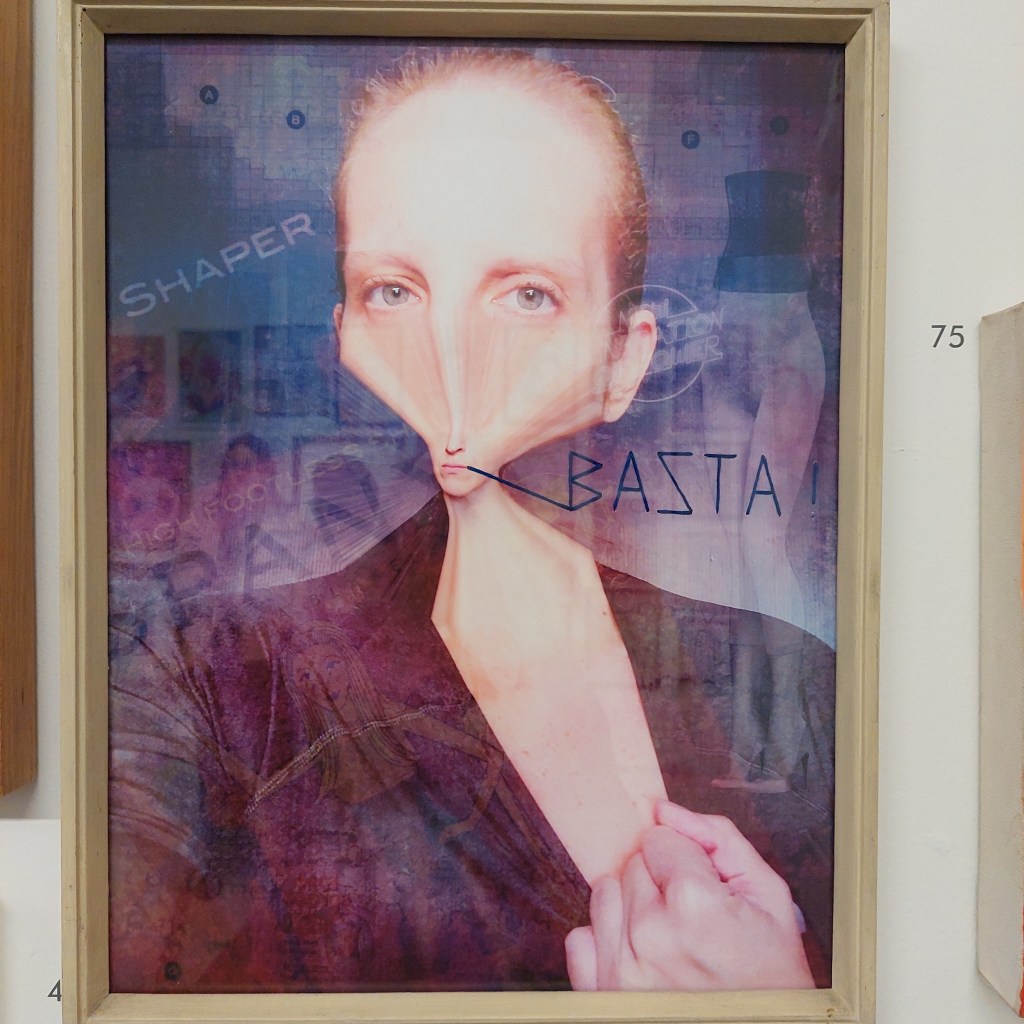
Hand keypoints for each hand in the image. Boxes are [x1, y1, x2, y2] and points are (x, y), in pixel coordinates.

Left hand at [564, 800, 813, 990]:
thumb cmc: (771, 972)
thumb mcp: (767, 894)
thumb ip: (717, 837)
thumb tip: (664, 810)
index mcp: (691, 904)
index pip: (658, 839)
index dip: (687, 859)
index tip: (706, 888)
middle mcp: (648, 935)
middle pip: (632, 864)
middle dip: (660, 880)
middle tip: (693, 916)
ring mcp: (621, 969)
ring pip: (605, 893)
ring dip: (632, 905)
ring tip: (669, 934)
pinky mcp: (602, 992)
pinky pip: (580, 937)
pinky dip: (607, 939)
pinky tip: (641, 953)